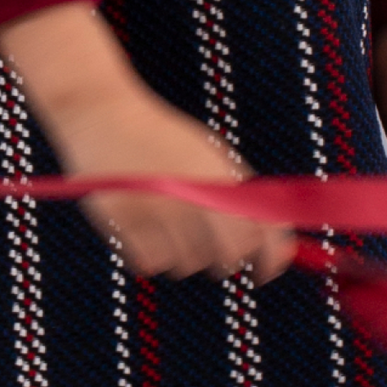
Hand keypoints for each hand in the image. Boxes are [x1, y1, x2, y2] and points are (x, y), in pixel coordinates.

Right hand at [0, 4, 294, 282]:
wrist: (104, 113)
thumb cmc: (165, 141)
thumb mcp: (211, 157)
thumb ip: (247, 200)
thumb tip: (282, 251)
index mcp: (217, 174)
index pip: (261, 230)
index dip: (271, 259)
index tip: (266, 273)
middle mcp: (190, 193)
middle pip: (226, 257)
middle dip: (225, 261)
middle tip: (214, 251)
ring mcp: (154, 208)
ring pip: (186, 265)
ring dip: (184, 256)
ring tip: (170, 225)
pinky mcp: (121, 220)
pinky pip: (149, 264)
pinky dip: (151, 256)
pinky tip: (145, 229)